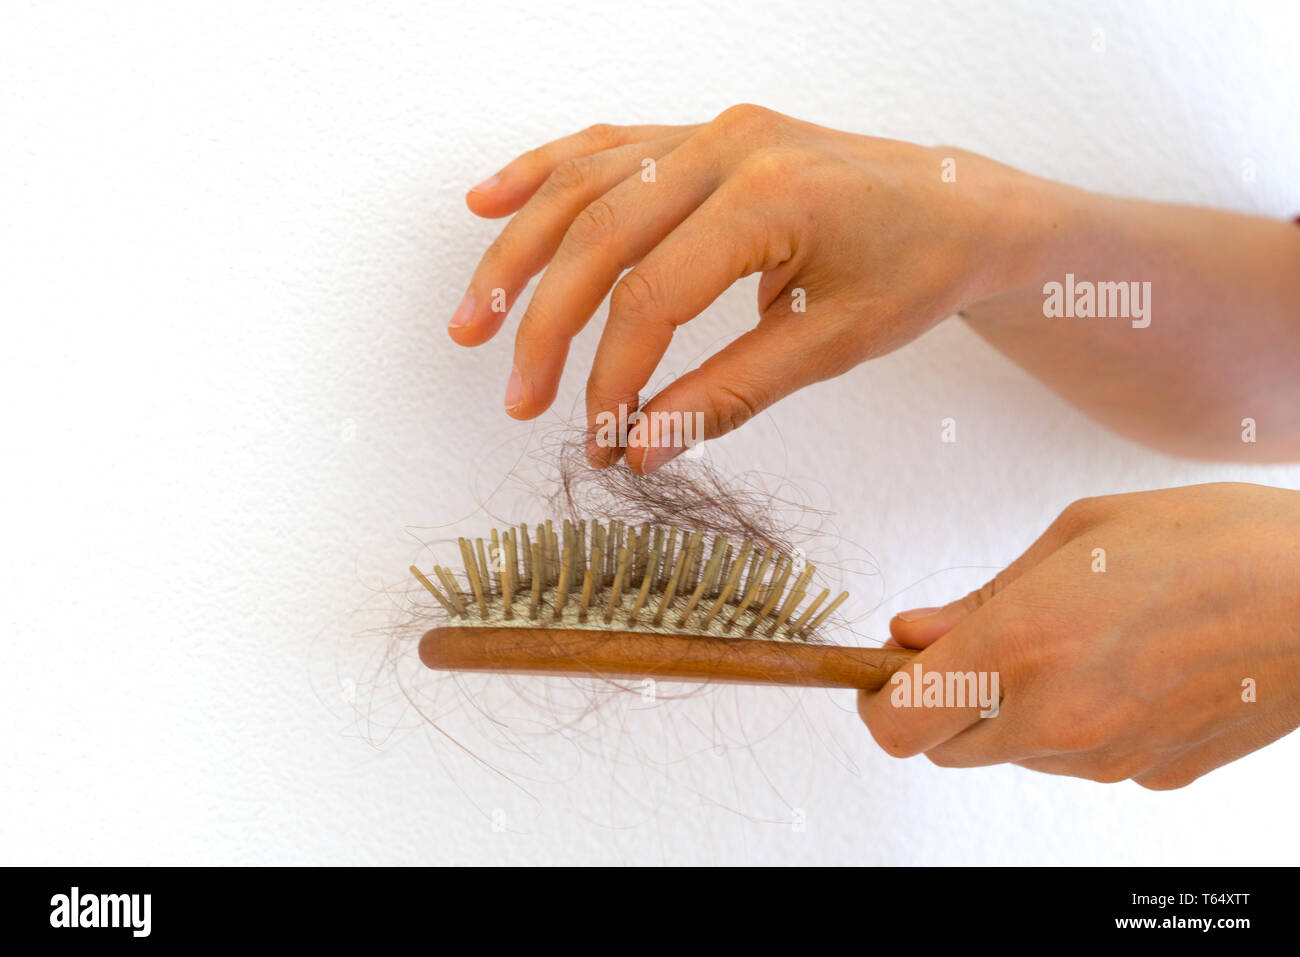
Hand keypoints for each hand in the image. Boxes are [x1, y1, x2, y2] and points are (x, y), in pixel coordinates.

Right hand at [449, 105, 1056, 471]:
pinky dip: (541, 174)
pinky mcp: (702, 135)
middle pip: (599, 236)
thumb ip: (730, 394)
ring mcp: (711, 132)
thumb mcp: (835, 345)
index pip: (653, 296)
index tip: (599, 436)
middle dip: (545, 325)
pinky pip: (603, 146)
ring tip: (472, 320)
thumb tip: (643, 447)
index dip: (613, 376)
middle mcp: (730, 146)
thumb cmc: (916, 268)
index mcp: (772, 195)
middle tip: (518, 398)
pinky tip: (487, 199)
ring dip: (518, 253)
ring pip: (583, 185)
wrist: (964, 204)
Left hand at [858, 482, 1299, 788]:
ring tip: (1073, 640)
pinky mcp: (1155, 776)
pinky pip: (1082, 760)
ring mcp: (1110, 759)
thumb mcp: (1080, 536)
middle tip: (980, 642)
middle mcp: (1057, 720)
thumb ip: (981, 599)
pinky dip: (1076, 725)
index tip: (887, 670)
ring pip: (1014, 755)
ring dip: (1011, 711)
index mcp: (1021, 649)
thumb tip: (911, 633)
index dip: (879, 700)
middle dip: (942, 702)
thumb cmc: (1214, 541)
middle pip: (946, 748)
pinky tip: (1125, 667)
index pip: (897, 725)